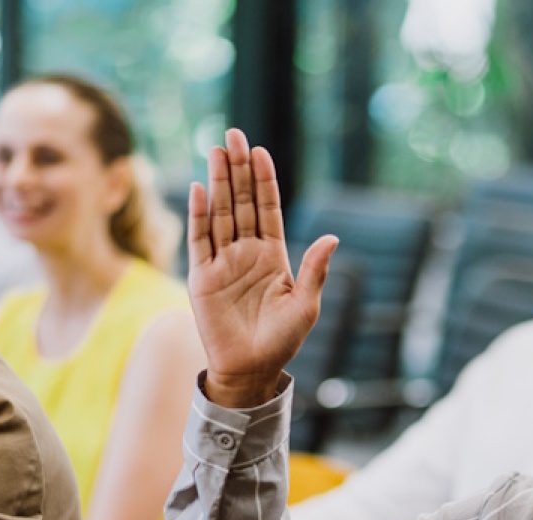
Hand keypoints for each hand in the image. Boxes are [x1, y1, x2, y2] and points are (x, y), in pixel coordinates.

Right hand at [187, 129, 337, 407]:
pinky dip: (200, 215)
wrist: (251, 371)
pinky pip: (200, 240)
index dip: (264, 180)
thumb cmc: (282, 341)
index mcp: (273, 256)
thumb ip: (315, 270)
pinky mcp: (201, 277)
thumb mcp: (306, 305)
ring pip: (220, 213)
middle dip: (238, 169)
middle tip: (234, 135)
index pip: (267, 208)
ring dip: (218, 182)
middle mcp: (246, 253)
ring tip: (216, 149)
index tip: (260, 151)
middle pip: (241, 202)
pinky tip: (200, 190)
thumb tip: (332, 237)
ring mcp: (222, 262)